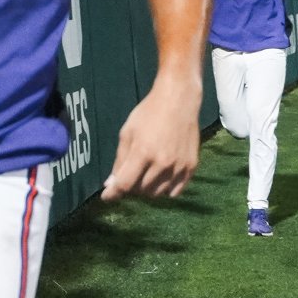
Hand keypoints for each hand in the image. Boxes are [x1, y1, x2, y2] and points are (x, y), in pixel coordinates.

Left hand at [102, 80, 199, 200]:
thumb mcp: (127, 133)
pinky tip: (159, 177)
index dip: (113, 194)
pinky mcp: (191, 167)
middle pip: (141, 191)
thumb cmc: (149, 113)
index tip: (106, 197)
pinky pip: (175, 191)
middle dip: (131, 186)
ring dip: (147, 189)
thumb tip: (111, 184)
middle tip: (130, 174)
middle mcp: (163, 163)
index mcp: (143, 152)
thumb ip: (119, 160)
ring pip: (157, 193)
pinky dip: (164, 189)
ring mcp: (179, 166)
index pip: (125, 184)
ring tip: (145, 173)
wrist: (179, 101)